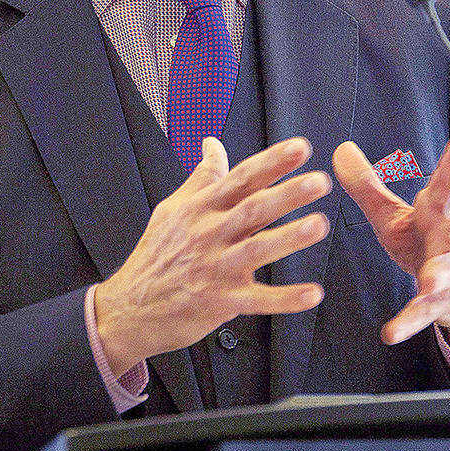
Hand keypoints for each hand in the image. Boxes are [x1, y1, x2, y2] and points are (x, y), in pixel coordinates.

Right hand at [94, 136, 330, 374]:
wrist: (130, 307)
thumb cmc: (157, 254)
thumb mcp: (173, 209)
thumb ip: (201, 177)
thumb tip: (213, 144)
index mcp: (201, 208)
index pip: (240, 178)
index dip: (271, 162)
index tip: (299, 149)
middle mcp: (209, 234)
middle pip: (252, 209)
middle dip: (287, 193)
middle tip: (319, 181)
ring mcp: (215, 268)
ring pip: (256, 249)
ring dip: (289, 237)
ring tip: (318, 224)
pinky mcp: (220, 301)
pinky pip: (257, 300)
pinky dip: (284, 299)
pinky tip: (311, 293)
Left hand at [332, 134, 449, 356]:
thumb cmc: (424, 239)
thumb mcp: (393, 212)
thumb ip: (366, 184)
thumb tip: (341, 148)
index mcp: (436, 213)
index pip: (447, 185)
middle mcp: (448, 242)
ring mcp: (446, 274)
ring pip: (447, 274)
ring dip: (441, 276)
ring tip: (432, 280)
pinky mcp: (434, 304)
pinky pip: (419, 314)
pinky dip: (406, 322)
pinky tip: (389, 333)